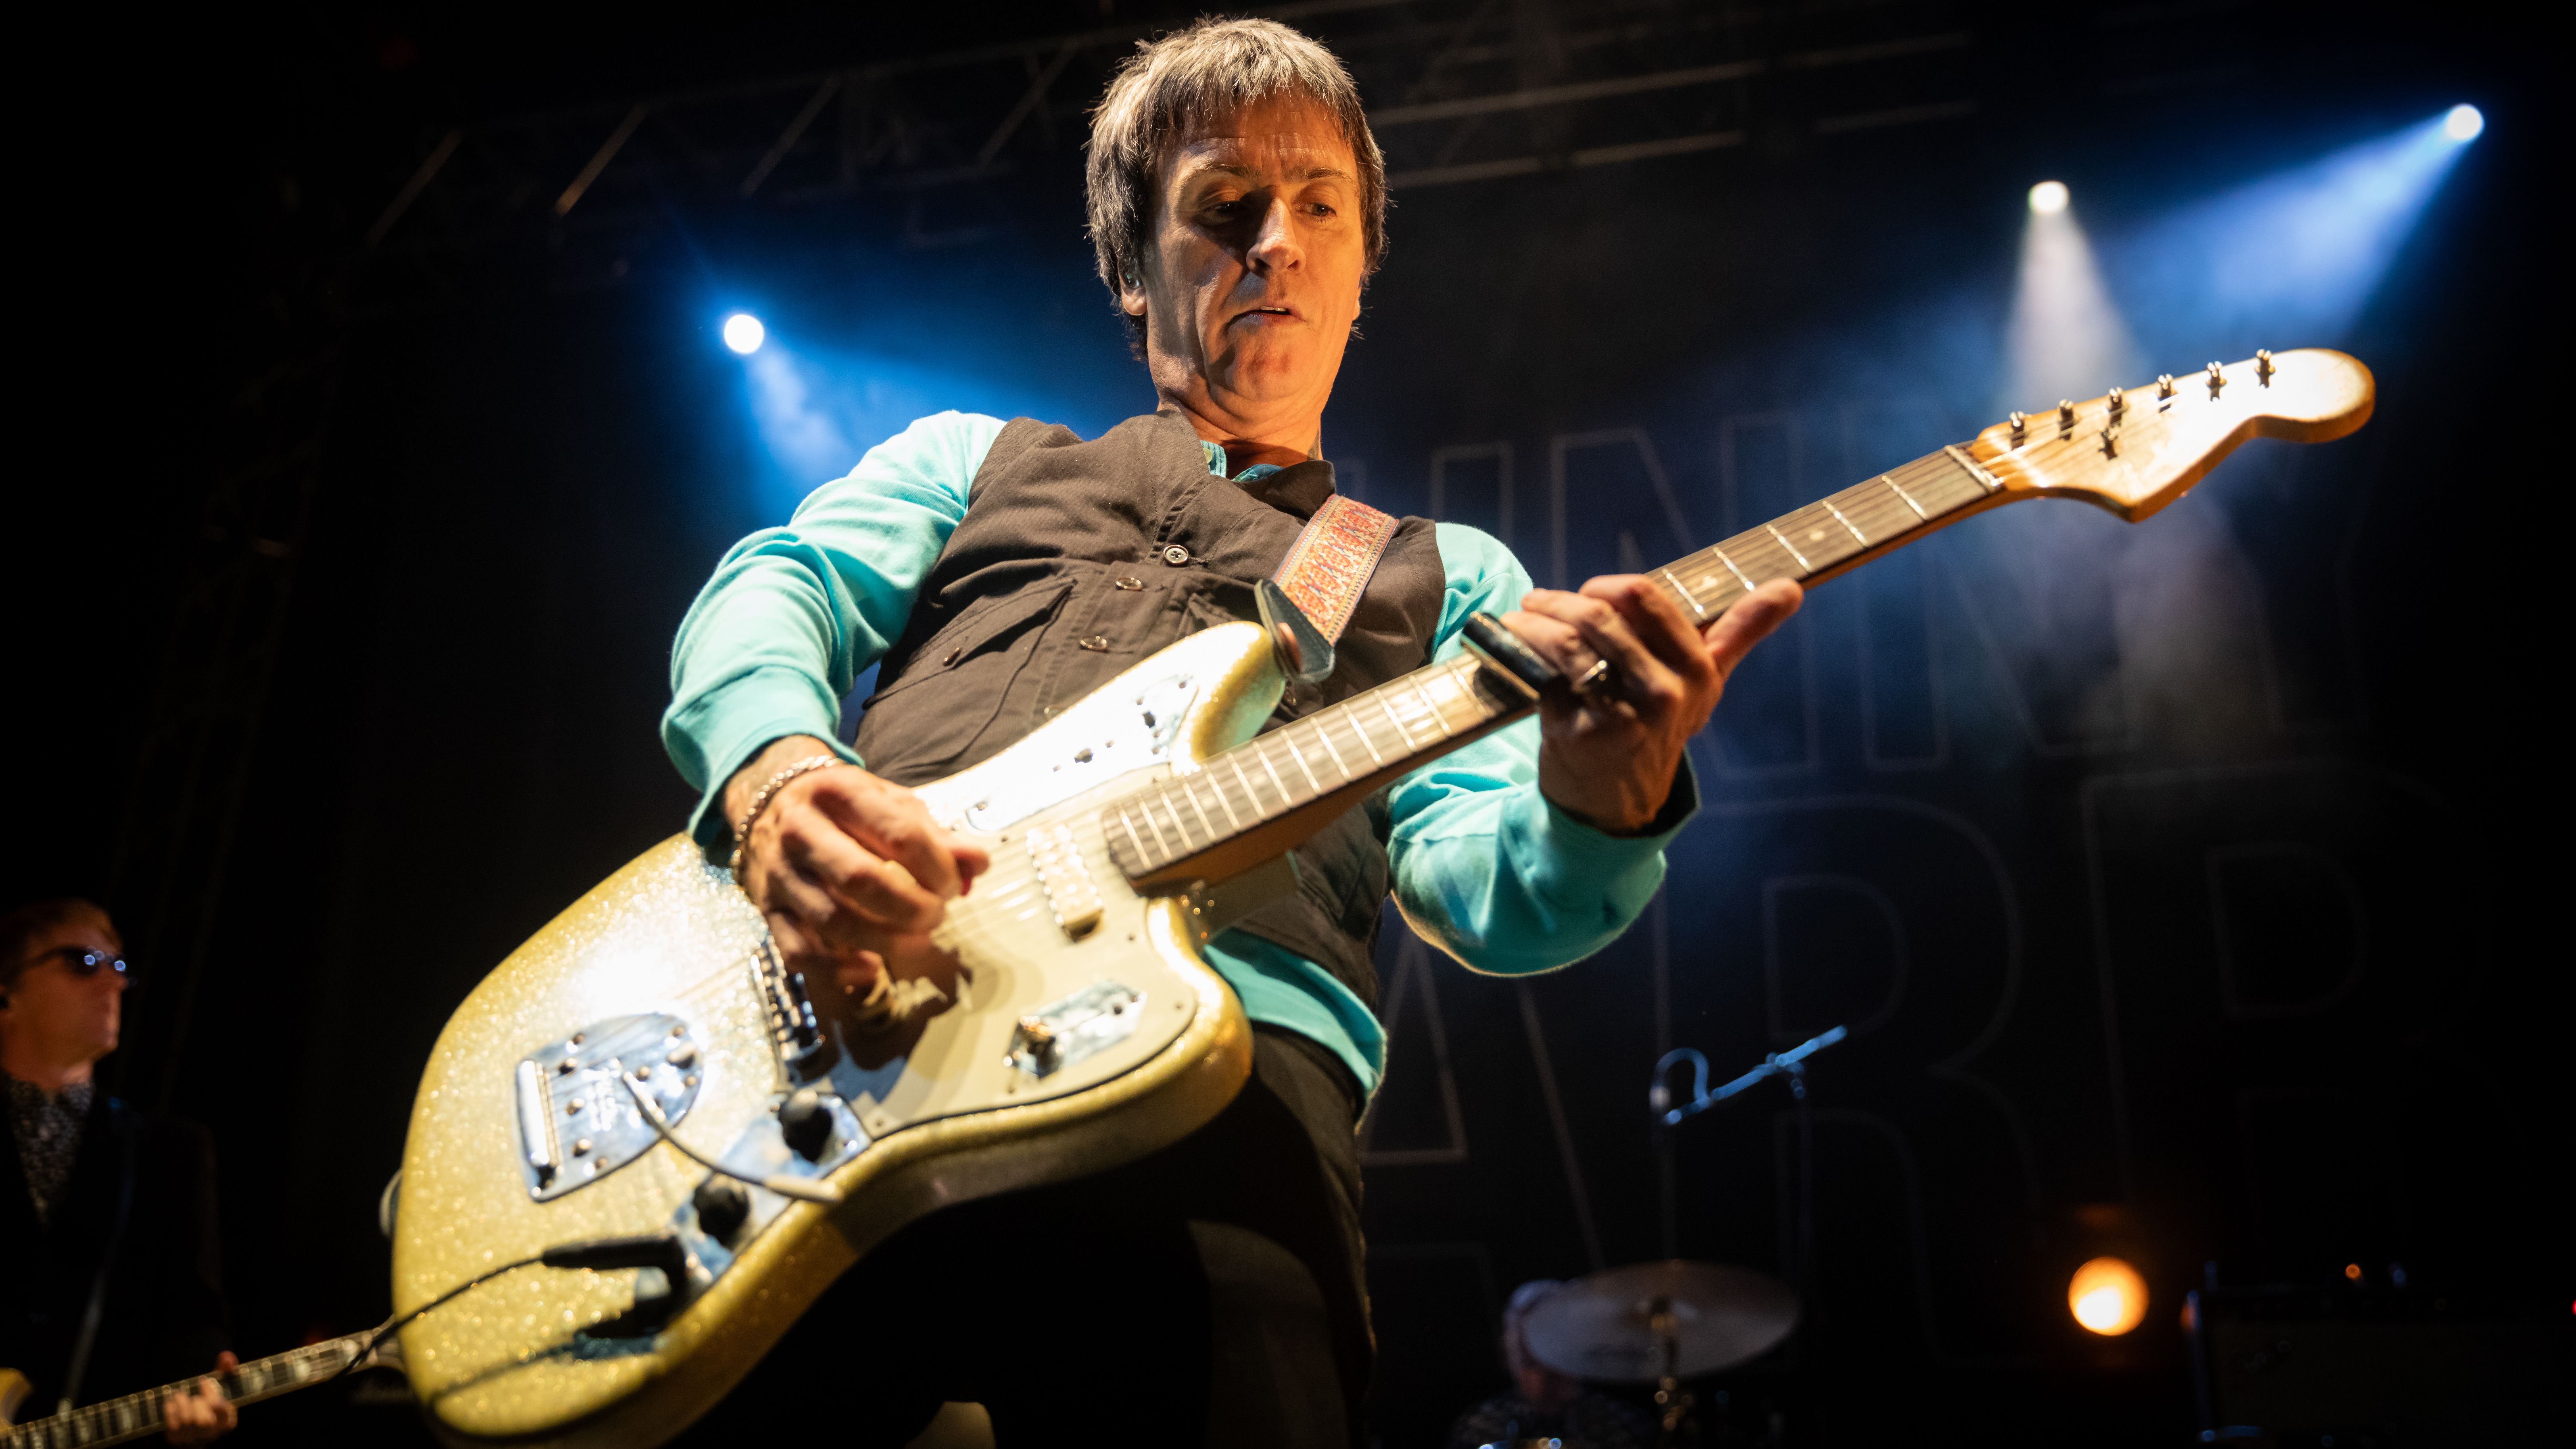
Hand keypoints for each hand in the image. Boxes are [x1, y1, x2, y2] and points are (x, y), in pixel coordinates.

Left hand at [162, 1352, 235, 1443]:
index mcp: (228, 1420)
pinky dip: (170, 1411)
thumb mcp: (220, 1385)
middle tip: (191, 1394)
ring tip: (179, 1395)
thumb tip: (226, 1358)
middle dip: (195, 1403)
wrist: (195, 1417)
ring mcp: (194, 1438)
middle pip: (204, 1422)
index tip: (203, 1381)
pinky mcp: (178, 1439)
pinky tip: (171, 1402)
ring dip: (181, 1405)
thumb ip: (225, 1370)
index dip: (211, 1394)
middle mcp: (212, 1433)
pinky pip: (172, 1427)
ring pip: (187, 1424)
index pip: (221, 1411)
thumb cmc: (210, 1398)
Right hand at [725, 736, 989, 997]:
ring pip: (832, 921)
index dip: (937, 868)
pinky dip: (838, 970)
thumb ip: (936, 835)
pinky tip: (870, 968)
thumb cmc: (844, 809)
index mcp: (839, 792)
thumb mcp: (890, 805)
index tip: (952, 885)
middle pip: (861, 879)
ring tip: (916, 941)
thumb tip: (979, 863)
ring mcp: (779, 873)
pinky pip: (799, 952)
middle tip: (936, 916)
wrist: (768, 804)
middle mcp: (800, 830)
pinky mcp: (767, 910)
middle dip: (912, 908)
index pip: (900, 834)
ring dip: (885, 942)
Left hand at [1504, 575, 1802, 833]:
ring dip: (1533, 623)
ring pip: (1567, 644)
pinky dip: (1519, 656)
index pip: (1645, 598)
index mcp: (1694, 670)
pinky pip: (1542, 678)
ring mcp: (1620, 715)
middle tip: (1540, 601)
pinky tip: (1509, 647)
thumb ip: (1743, 631)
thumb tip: (1792, 588)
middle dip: (1560, 602)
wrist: (1620, 800)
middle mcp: (1662, 693)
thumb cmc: (1659, 725)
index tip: (1590, 593)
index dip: (1607, 588)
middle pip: (1599, 618)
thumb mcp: (1706, 682)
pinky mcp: (1579, 734)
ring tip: (1520, 618)